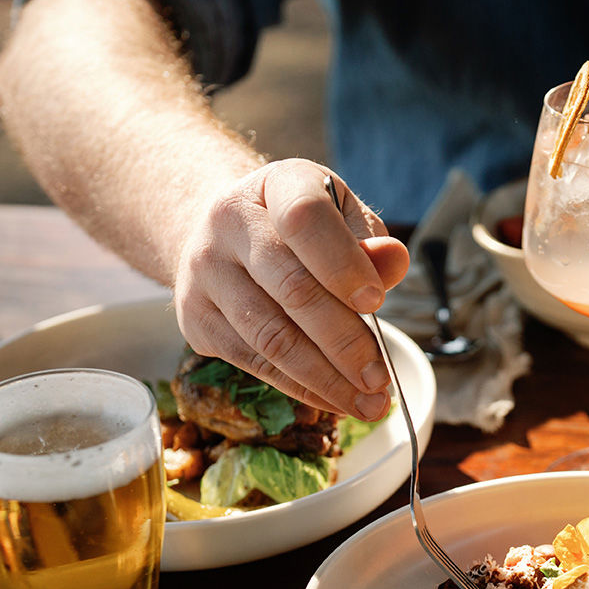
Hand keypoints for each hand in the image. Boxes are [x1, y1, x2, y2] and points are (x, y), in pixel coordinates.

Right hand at [172, 159, 410, 418]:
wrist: (221, 232)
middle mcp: (228, 223)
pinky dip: (300, 388)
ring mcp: (204, 273)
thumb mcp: (341, 216)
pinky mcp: (196, 319)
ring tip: (368, 404)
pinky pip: (254, 362)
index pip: (305, 219)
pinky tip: (335, 400)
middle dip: (344, 343)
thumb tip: (392, 262)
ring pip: (270, 336)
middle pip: (291, 289)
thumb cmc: (300, 228)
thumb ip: (370, 242)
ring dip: (325, 379)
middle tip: (381, 379)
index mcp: (275, 185)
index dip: (343, 263)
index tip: (377, 302)